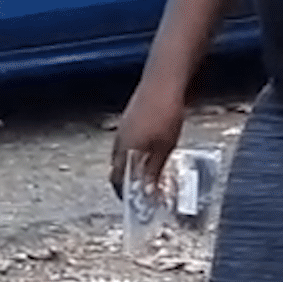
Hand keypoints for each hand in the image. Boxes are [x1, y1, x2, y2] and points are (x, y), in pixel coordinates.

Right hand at [110, 78, 187, 192]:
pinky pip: (129, 141)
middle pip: (118, 167)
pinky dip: (136, 151)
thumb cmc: (165, 113)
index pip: (117, 180)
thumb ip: (154, 171)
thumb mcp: (164, 148)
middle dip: (128, 179)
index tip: (135, 201)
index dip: (125, 193)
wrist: (165, 79)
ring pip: (123, 153)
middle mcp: (119, 140)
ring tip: (148, 171)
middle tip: (143, 188)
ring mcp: (123, 127)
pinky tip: (150, 150)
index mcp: (124, 151)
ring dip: (132, 164)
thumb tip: (147, 192)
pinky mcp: (131, 117)